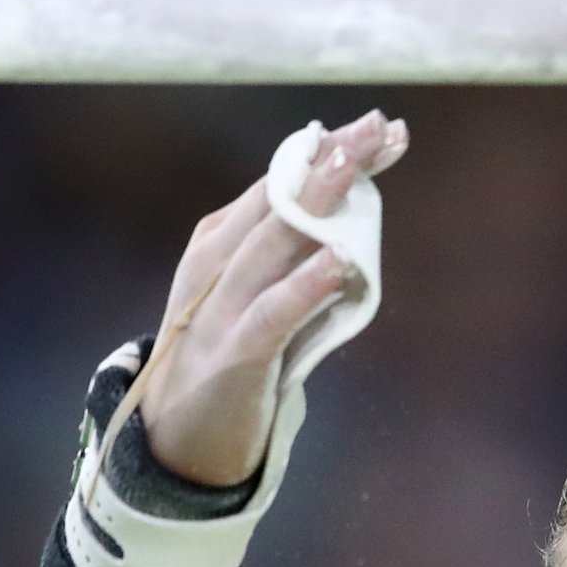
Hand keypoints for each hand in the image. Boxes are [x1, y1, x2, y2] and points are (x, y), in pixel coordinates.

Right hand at [141, 107, 409, 485]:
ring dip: (316, 203)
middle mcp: (217, 262)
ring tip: (354, 169)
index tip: (387, 130)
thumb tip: (354, 219)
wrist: (179, 438)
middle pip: (279, 199)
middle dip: (331, 160)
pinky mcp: (234, 355)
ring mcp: (221, 306)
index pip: (283, 182)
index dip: (333, 153)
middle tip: (378, 128)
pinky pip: (272, 314)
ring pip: (271, 243)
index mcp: (223, 240)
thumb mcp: (263, 295)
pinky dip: (305, 287)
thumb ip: (296, 258)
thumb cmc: (233, 357)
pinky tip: (338, 263)